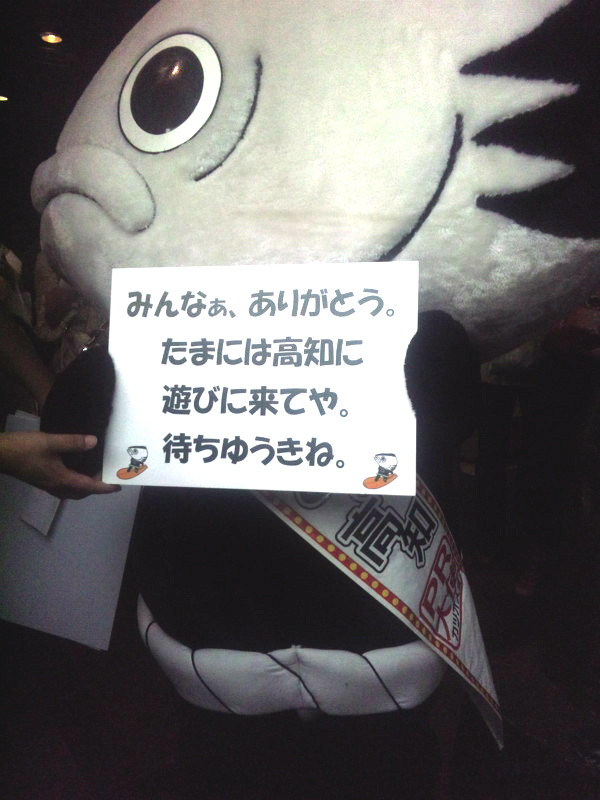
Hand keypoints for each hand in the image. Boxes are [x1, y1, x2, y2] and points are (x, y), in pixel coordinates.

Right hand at [0, 431, 120, 499]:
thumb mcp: (50, 441)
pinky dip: (73, 481)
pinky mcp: (40, 479)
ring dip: (84, 486)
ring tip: (94, 474)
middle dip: (95, 488)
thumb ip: (73, 442)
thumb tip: (94, 442)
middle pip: (81, 493)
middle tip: (107, 478)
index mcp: (61, 479)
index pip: (89, 486)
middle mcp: (55, 486)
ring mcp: (46, 484)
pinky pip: (63, 485)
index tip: (118, 486)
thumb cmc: (24, 449)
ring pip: (71, 491)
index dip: (105, 487)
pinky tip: (74, 469)